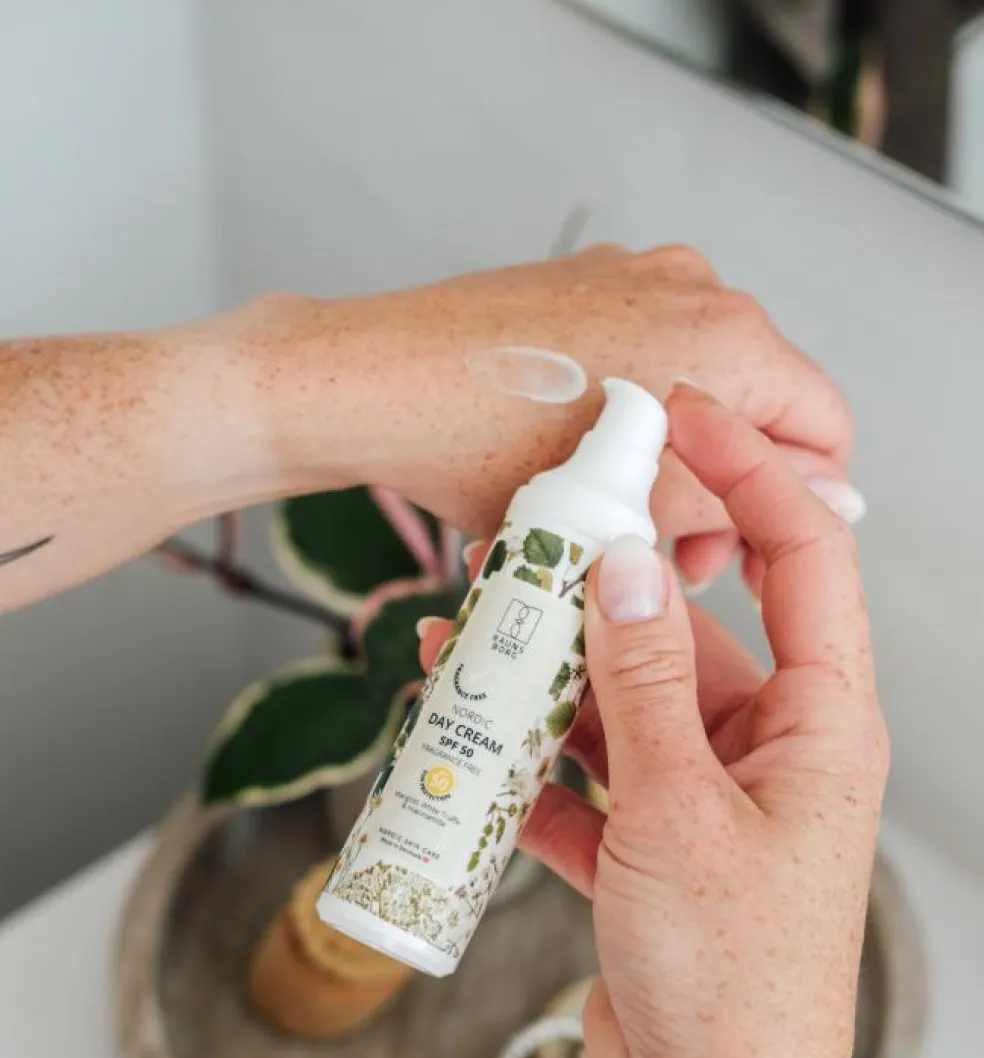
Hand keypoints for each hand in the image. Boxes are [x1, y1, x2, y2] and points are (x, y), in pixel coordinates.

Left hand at [234, 245, 855, 590]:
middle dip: (724, 492)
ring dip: (674, 462)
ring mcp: (636, 275)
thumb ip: (739, 502)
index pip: (824, 426)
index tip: (751, 560)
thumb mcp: (629, 505)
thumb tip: (835, 504)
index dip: (803, 506)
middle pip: (758, 406)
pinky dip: (631, 419)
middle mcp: (695, 289)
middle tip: (671, 562)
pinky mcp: (584, 283)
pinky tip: (576, 468)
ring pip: (697, 388)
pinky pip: (643, 358)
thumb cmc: (485, 448)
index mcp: (728, 339)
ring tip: (612, 523)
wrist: (371, 383)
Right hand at [419, 385, 886, 1057]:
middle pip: (685, 636)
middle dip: (600, 595)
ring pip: (626, 709)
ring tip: (465, 647)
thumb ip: (645, 683)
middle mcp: (774, 754)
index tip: (679, 422)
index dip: (747, 479)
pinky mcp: (656, 855)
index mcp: (822, 726)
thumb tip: (622, 564)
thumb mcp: (678, 808)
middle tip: (523, 548)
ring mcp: (711, 805)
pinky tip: (470, 744)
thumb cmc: (732, 979)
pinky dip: (536, 766)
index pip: (802, 563)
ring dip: (549, 684)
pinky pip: (593, 783)